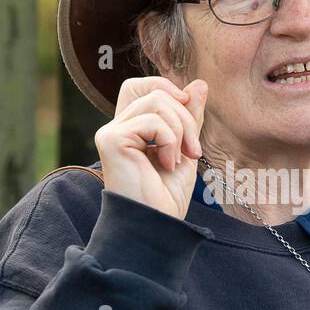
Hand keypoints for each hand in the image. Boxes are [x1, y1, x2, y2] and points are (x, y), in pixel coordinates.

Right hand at [94, 75, 207, 220]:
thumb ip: (189, 118)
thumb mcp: (186, 150)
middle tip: (194, 150)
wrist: (156, 226)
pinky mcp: (111, 140)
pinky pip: (152, 121)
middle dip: (185, 115)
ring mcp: (111, 132)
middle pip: (155, 91)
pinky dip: (169, 141)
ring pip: (157, 102)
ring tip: (180, 160)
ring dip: (181, 131)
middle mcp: (117, 127)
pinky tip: (166, 165)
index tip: (189, 119)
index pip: (142, 86)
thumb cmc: (166, 197)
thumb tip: (198, 84)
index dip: (168, 90)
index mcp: (131, 128)